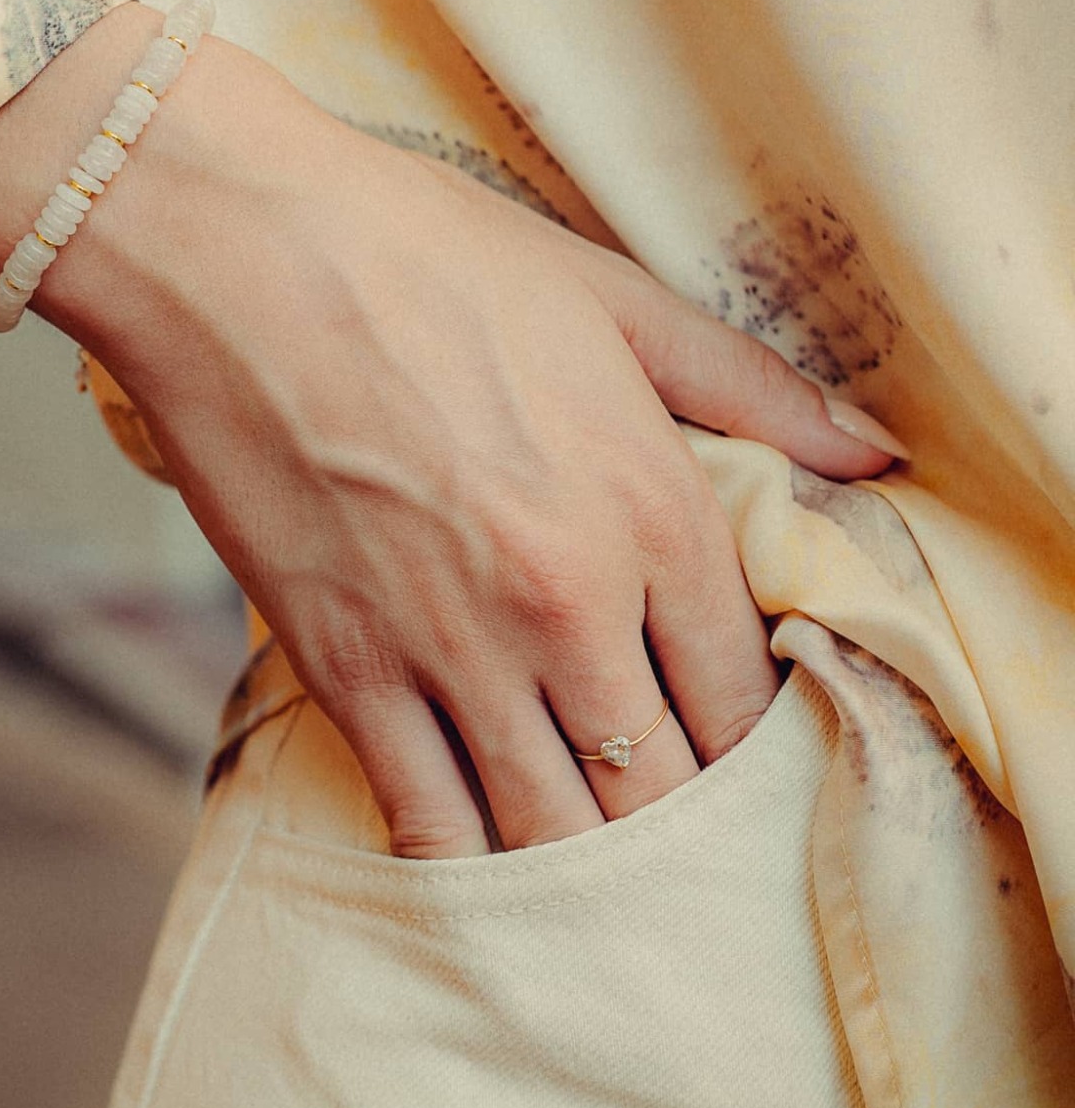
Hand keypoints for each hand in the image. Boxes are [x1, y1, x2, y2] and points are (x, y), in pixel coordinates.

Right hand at [0, 6, 901, 854]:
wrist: (236, 250)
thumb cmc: (417, 253)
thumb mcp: (605, 294)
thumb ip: (748, 384)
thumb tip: (871, 452)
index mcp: (654, 506)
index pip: (744, 692)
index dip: (741, 735)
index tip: (712, 735)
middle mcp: (572, 602)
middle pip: (660, 785)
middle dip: (665, 812)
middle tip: (643, 802)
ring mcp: (455, 646)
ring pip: (555, 828)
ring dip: (576, 854)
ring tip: (571, 842)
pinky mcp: (346, 667)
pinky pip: (425, 819)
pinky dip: (459, 856)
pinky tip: (468, 842)